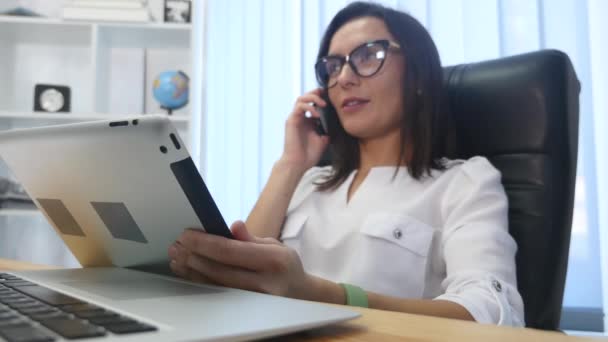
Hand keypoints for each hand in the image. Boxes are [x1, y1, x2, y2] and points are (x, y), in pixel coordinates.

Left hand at [168, 221, 312, 299]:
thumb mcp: (275, 245)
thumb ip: (251, 238)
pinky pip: (217, 295)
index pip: (229, 251)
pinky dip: (200, 282)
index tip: (187, 235)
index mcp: (273, 261)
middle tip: (177, 245)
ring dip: (191, 270)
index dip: (204, 242)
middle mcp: (263, 283)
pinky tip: (189, 273)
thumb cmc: (284, 266)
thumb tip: (233, 226)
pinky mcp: (244, 311)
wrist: (300, 295)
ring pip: (214, 285)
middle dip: (193, 256)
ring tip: (177, 258)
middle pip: (218, 270)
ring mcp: (254, 301)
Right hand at [281, 88, 329, 170]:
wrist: (298, 164)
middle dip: (315, 93)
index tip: (331, 97)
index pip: (312, 103)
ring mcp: (295, 118)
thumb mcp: (322, 141)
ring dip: (312, 98)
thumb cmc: (308, 155)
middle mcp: (300, 118)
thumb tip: (335, 128)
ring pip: (301, 99)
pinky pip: (299, 107)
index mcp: (307, 121)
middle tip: (325, 93)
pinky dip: (308, 107)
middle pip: (305, 97)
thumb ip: (326, 132)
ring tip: (322, 104)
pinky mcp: (291, 121)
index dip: (320, 98)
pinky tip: (316, 114)